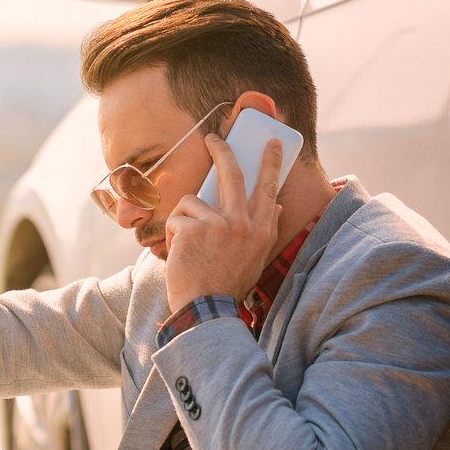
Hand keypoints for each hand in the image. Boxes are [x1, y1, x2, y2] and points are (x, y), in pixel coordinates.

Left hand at [165, 133, 284, 312]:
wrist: (205, 311)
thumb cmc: (226, 286)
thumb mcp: (255, 259)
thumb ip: (265, 230)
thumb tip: (277, 204)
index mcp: (261, 231)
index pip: (268, 189)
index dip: (270, 164)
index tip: (272, 143)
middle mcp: (244, 223)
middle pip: (233, 174)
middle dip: (223, 150)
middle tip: (214, 138)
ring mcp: (219, 223)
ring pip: (193, 200)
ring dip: (183, 220)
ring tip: (185, 246)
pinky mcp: (194, 227)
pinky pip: (176, 218)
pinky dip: (171, 235)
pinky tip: (178, 254)